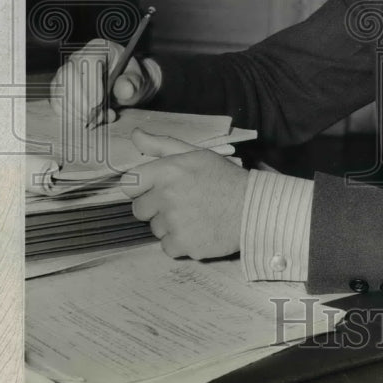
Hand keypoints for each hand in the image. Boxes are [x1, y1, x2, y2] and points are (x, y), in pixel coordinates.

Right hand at [49, 37, 159, 126]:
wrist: (124, 86)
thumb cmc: (130, 79)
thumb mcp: (137, 80)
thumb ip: (132, 84)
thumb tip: (125, 90)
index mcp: (100, 48)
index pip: (89, 60)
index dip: (91, 82)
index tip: (98, 103)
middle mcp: (79, 57)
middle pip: (68, 75)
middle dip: (81, 101)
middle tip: (96, 117)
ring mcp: (66, 71)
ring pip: (60, 88)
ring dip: (75, 110)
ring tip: (94, 120)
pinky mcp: (60, 87)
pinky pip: (56, 100)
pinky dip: (68, 114)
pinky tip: (84, 120)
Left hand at [124, 130, 247, 259]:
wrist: (252, 207)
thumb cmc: (224, 178)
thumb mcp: (195, 154)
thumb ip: (161, 145)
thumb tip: (135, 135)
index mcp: (167, 171)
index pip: (129, 183)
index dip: (141, 188)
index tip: (154, 189)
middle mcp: (166, 196)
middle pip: (139, 209)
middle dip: (155, 208)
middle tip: (181, 202)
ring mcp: (174, 222)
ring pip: (155, 229)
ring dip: (169, 225)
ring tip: (194, 216)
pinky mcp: (182, 244)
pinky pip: (167, 247)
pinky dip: (180, 242)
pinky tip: (197, 230)